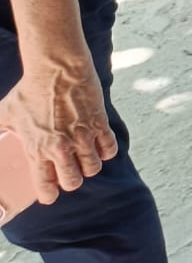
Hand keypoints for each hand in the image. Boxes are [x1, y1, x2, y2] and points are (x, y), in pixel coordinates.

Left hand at [0, 55, 117, 204]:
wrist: (57, 68)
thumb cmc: (29, 89)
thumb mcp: (6, 113)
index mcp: (36, 149)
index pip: (46, 187)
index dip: (49, 194)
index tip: (50, 193)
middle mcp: (60, 148)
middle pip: (73, 182)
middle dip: (71, 179)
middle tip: (69, 169)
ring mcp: (82, 137)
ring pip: (93, 168)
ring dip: (89, 164)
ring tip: (84, 155)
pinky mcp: (100, 124)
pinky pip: (109, 150)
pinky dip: (105, 150)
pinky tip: (98, 143)